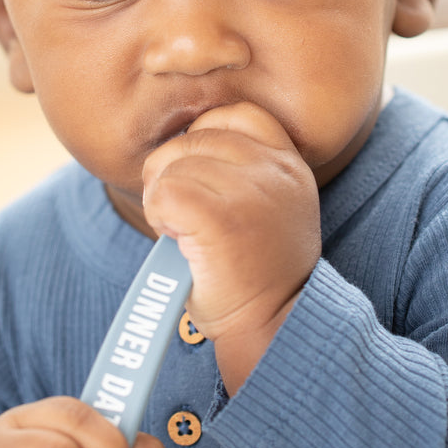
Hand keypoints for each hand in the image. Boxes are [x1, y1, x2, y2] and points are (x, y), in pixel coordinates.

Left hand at [141, 102, 320, 391]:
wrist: (271, 331)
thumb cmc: (255, 279)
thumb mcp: (267, 211)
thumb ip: (240, 171)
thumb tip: (180, 146)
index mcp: (290, 166)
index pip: (236, 115)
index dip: (204, 140)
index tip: (202, 182)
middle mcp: (276, 171)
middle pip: (195, 136)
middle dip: (174, 171)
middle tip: (183, 216)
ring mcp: (251, 191)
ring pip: (173, 164)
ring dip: (163, 198)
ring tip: (184, 233)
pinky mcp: (222, 216)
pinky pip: (163, 191)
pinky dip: (157, 214)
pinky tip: (175, 238)